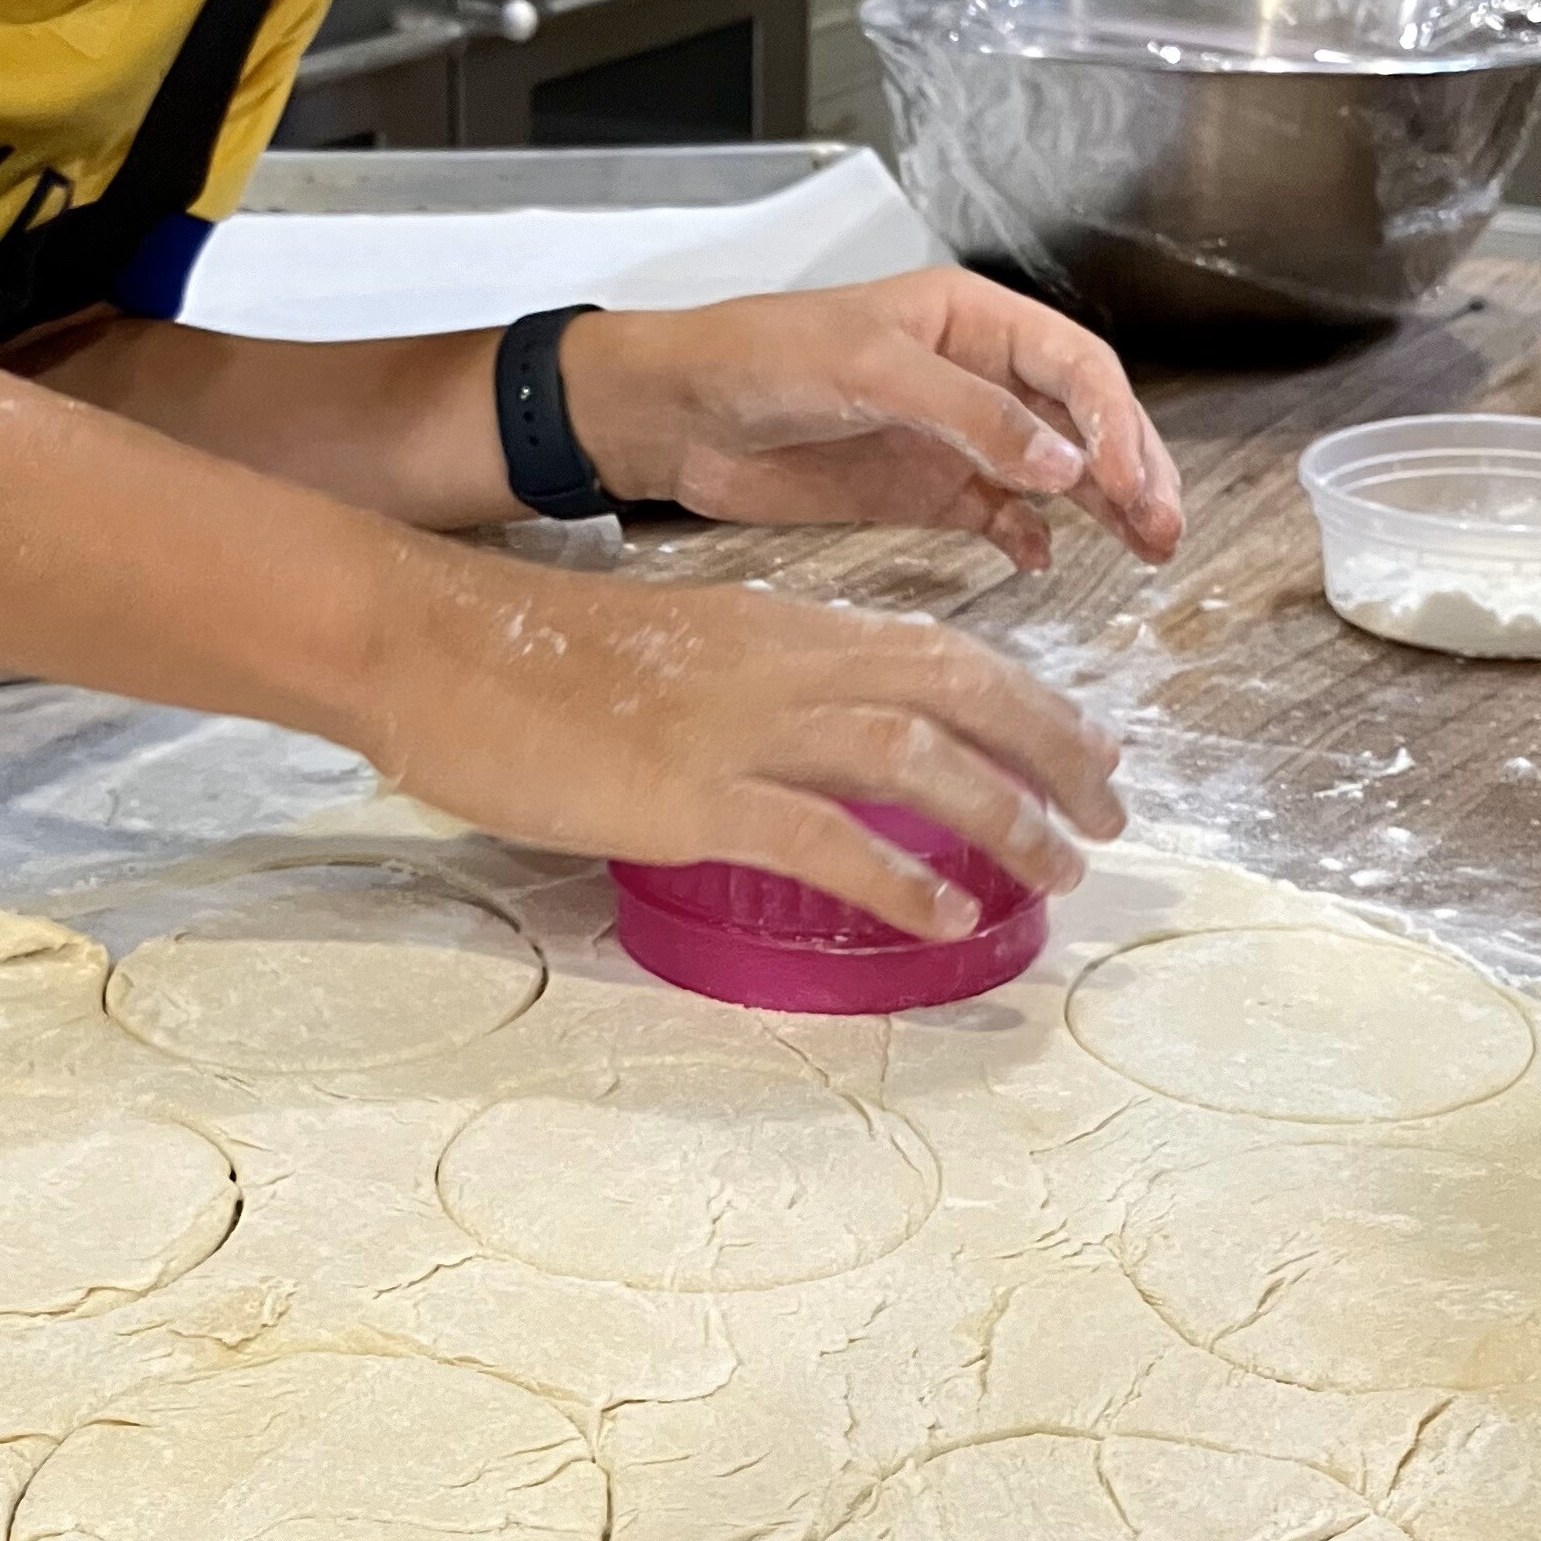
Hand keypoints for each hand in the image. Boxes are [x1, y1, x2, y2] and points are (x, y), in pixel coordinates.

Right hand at [370, 554, 1125, 936]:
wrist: (429, 645)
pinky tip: (944, 914)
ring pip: (916, 757)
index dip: (1027, 697)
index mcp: (777, 626)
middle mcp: (780, 664)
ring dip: (1006, 815)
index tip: (1083, 745)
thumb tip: (804, 744)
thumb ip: (748, 685)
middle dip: (1054, 750)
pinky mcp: (690, 797)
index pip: (936, 649)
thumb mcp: (670, 652)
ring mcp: (738, 729)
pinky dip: (897, 876)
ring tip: (1058, 870)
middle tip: (1111, 812)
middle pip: (959, 689)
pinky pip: (822, 838)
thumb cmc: (530, 659)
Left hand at [561, 272, 1183, 571]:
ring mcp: (952, 436)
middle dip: (1131, 469)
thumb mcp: (865, 373)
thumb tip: (1063, 464)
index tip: (1131, 483)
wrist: (673, 415)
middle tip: (1163, 529)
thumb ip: (967, 415)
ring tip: (1147, 550)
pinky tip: (1043, 562)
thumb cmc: (754, 360)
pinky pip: (999, 514)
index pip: (1074, 367)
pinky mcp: (922, 488)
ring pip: (1053, 471)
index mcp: (970, 320)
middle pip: (1082, 421)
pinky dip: (1028, 538)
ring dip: (1101, 508)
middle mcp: (974, 374)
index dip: (1115, 423)